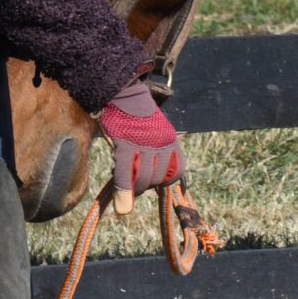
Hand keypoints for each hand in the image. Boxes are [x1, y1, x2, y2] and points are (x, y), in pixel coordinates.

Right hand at [97, 78, 181, 210]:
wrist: (122, 91)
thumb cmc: (134, 116)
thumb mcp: (153, 134)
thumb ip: (156, 154)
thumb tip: (151, 179)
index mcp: (171, 143)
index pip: (175, 175)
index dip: (162, 183)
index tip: (149, 184)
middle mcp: (163, 145)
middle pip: (157, 180)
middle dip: (143, 186)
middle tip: (130, 183)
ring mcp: (145, 146)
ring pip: (142, 180)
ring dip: (132, 189)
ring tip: (123, 184)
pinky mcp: (126, 145)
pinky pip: (125, 173)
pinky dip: (123, 191)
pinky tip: (122, 207)